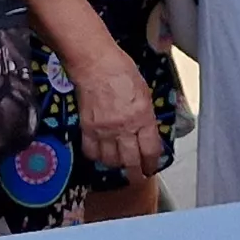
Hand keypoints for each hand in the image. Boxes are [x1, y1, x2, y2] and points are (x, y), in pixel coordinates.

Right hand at [64, 44, 165, 179]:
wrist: (95, 63)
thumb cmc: (122, 71)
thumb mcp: (144, 93)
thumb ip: (146, 117)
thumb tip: (147, 134)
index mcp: (142, 117)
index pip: (150, 150)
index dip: (152, 163)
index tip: (151, 167)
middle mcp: (124, 127)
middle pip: (131, 161)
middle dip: (136, 173)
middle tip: (138, 176)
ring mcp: (104, 130)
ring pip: (111, 161)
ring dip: (117, 165)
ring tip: (120, 163)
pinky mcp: (87, 128)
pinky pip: (92, 152)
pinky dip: (97, 157)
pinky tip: (101, 154)